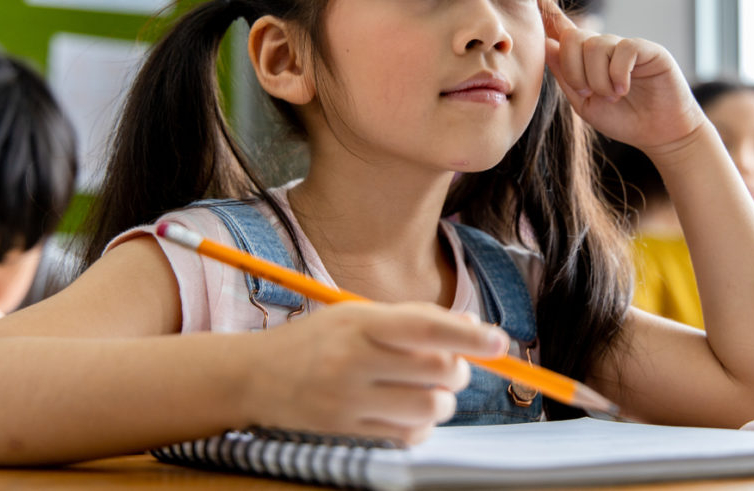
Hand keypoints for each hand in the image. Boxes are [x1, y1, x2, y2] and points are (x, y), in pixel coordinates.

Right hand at [240, 301, 507, 444]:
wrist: (253, 376)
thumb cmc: (315, 341)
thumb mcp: (357, 315)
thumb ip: (413, 319)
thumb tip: (472, 329)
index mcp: (359, 323)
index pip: (426, 328)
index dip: (469, 337)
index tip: (500, 343)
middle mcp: (353, 361)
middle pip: (437, 372)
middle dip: (458, 371)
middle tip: (452, 367)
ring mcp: (348, 400)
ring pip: (429, 409)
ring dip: (441, 402)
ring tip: (426, 392)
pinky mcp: (347, 432)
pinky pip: (407, 437)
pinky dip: (420, 427)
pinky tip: (405, 412)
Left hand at [540, 0, 703, 152]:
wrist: (658, 132)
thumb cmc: (623, 119)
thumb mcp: (584, 102)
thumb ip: (565, 76)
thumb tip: (546, 44)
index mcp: (585, 60)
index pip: (562, 28)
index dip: (547, 9)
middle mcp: (605, 47)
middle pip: (573, 37)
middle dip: (573, 69)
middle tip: (588, 92)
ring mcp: (626, 46)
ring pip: (596, 46)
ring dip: (598, 80)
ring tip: (613, 97)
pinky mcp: (648, 49)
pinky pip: (624, 50)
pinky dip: (618, 75)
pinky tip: (624, 90)